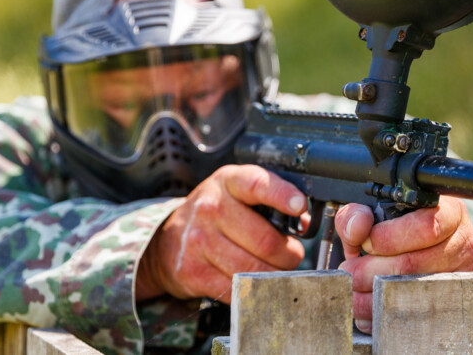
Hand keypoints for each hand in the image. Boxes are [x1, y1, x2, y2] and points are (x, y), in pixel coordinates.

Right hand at [135, 165, 306, 302]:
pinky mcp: (194, 272)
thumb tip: (303, 223)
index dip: (282, 195)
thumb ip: (271, 200)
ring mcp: (199, 241)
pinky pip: (237, 288)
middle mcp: (211, 208)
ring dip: (275, 275)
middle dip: (289, 254)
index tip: (299, 206)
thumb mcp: (239, 193)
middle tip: (293, 255)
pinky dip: (253, 289)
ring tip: (277, 270)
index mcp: (228, 182)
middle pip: (265, 240)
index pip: (257, 184)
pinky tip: (255, 282)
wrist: (168, 240)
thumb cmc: (216, 213)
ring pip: (254, 269)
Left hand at [334, 196, 472, 332]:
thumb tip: (358, 227)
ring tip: (354, 294)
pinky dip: (388, 314)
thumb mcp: (374, 218)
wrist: (420, 256)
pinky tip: (371, 312)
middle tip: (349, 274)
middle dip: (372, 271)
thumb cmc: (397, 234)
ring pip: (414, 291)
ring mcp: (464, 274)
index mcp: (449, 212)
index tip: (365, 245)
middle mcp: (464, 242)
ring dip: (375, 297)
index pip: (425, 226)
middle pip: (415, 263)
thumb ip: (357, 215)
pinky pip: (420, 313)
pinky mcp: (458, 300)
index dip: (389, 238)